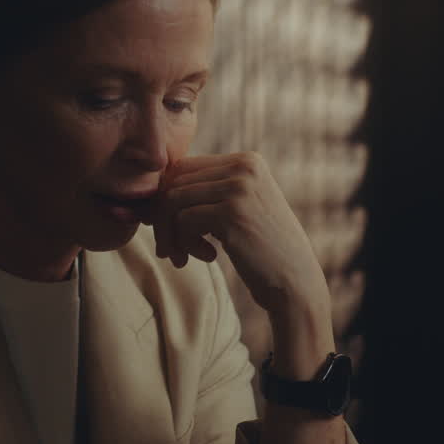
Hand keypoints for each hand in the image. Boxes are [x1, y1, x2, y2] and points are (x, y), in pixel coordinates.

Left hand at [141, 152, 330, 317]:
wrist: (295, 283)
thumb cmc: (260, 249)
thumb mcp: (237, 208)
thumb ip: (205, 191)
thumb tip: (149, 189)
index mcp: (245, 160)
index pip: (182, 168)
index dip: (165, 200)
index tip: (168, 229)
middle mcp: (244, 166)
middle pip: (173, 182)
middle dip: (163, 219)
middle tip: (170, 250)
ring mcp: (239, 187)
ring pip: (173, 200)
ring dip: (171, 234)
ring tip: (184, 256)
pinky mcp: (233, 213)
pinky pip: (184, 221)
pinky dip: (185, 244)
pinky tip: (209, 257)